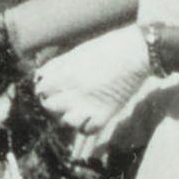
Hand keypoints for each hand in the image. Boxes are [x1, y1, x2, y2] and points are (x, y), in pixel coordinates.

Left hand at [34, 25, 153, 147]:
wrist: (137, 52)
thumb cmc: (108, 48)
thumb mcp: (78, 52)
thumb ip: (58, 66)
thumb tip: (41, 76)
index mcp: (67, 73)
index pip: (41, 89)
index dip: (44, 89)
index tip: (50, 88)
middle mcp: (75, 91)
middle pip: (49, 107)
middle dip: (53, 103)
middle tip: (63, 99)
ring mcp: (90, 104)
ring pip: (65, 122)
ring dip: (68, 116)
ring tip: (76, 109)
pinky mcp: (106, 114)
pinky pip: (86, 130)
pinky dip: (85, 126)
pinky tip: (89, 117)